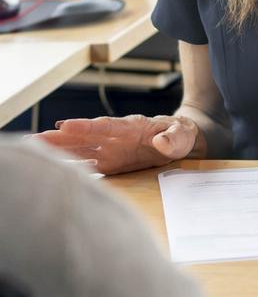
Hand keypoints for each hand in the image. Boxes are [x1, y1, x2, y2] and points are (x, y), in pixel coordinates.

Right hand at [32, 115, 199, 174]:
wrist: (181, 140)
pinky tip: (58, 171)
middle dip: (61, 138)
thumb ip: (174, 138)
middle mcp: (117, 137)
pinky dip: (74, 167)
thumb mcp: (183, 134)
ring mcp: (113, 150)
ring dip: (61, 151)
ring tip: (35, 151)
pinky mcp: (113, 162)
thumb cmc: (182, 134)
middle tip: (35, 140)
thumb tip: (161, 142)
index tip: (65, 125)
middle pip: (86, 137)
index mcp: (132, 127)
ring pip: (82, 150)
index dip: (86, 126)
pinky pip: (90, 165)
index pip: (106, 125)